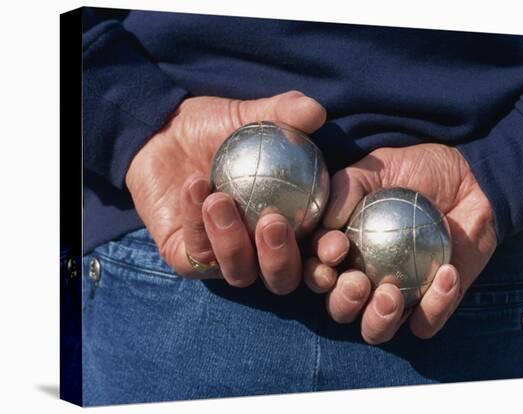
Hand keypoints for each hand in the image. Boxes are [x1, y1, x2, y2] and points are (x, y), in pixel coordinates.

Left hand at [126, 91, 325, 292]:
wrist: (164, 131)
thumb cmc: (216, 128)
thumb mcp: (251, 115)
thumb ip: (284, 113)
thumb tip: (316, 112)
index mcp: (288, 227)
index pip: (316, 252)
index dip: (328, 252)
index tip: (333, 240)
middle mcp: (259, 251)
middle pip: (281, 279)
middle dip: (280, 260)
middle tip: (272, 222)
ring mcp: (223, 259)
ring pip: (240, 273)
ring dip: (232, 242)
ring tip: (220, 199)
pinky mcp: (187, 259)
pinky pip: (197, 254)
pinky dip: (197, 223)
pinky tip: (195, 188)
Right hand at [304, 144, 497, 341]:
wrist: (468, 178)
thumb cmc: (415, 171)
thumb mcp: (375, 167)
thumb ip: (345, 188)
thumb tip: (326, 224)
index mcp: (342, 253)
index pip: (317, 271)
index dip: (317, 268)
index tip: (338, 247)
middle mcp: (363, 280)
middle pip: (340, 309)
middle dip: (342, 302)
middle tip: (358, 281)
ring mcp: (399, 296)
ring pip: (377, 329)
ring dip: (378, 320)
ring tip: (390, 294)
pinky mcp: (434, 305)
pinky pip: (426, 323)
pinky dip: (434, 307)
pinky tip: (446, 274)